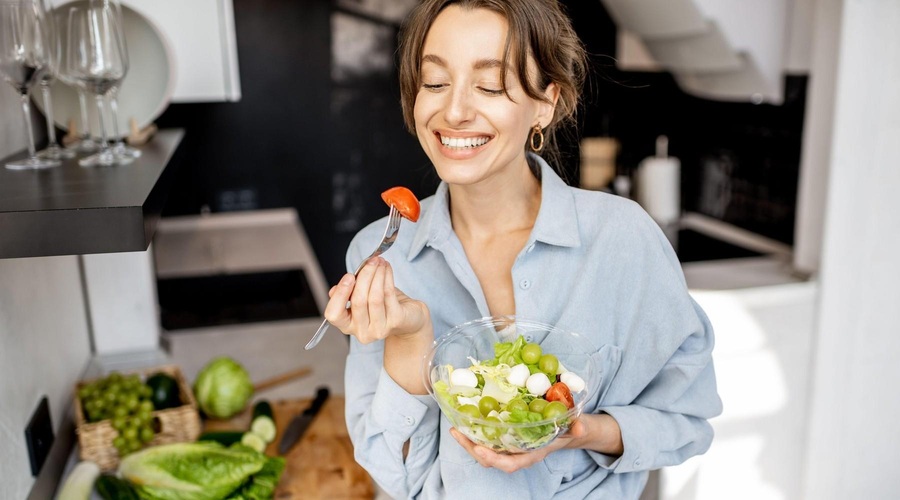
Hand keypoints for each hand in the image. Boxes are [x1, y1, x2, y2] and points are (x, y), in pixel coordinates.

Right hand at [324, 257, 427, 343]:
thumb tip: (337, 287)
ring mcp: (380, 329)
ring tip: (379, 261)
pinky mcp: (396, 321)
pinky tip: (387, 268)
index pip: (334, 314)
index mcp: (348, 326)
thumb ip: (348, 294)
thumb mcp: (362, 299)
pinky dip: (387, 277)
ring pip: (374, 297)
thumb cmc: (383, 306)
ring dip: (377, 274)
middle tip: (370, 261)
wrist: (409, 319)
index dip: (340, 294)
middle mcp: (362, 332)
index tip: (349, 276)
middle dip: (364, 276)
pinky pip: (389, 294)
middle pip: (358, 301)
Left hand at [449, 419, 587, 472]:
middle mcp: (519, 453)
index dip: (494, 459)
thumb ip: (578, 427)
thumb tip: (581, 425)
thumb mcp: (576, 427)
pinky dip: (475, 433)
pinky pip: (487, 440)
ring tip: (455, 428)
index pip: (511, 464)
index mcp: (533, 453)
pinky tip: (464, 421)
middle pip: (492, 458)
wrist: (568, 429)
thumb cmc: (570, 429)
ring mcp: (511, 446)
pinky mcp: (506, 438)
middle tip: (457, 433)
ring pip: (486, 450)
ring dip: (469, 441)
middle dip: (472, 449)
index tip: (479, 449)